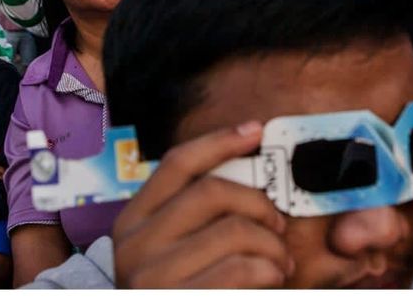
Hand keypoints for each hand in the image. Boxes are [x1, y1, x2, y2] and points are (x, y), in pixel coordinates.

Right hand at [112, 122, 292, 287]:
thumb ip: (196, 218)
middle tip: (279, 227)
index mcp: (133, 222)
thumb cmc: (176, 292)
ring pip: (234, 231)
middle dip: (259, 204)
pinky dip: (268, 271)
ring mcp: (154, 278)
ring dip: (272, 245)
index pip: (177, 164)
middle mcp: (135, 246)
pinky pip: (241, 270)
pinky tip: (271, 280)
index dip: (219, 140)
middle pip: (212, 191)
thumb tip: (248, 167)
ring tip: (279, 263)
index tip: (257, 129)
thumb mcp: (170, 251)